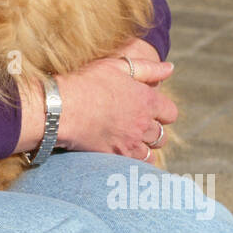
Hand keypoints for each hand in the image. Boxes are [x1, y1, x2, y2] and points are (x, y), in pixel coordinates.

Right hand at [55, 50, 176, 161]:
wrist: (61, 107)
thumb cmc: (87, 82)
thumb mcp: (118, 66)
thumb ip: (148, 68)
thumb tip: (170, 68)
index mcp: (147, 100)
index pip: (170, 113)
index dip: (162, 111)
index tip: (150, 109)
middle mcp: (142, 124)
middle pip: (161, 135)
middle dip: (153, 131)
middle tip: (137, 125)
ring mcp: (129, 143)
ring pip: (151, 154)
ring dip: (144, 148)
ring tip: (129, 141)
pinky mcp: (115, 156)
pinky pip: (136, 165)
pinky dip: (134, 162)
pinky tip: (123, 154)